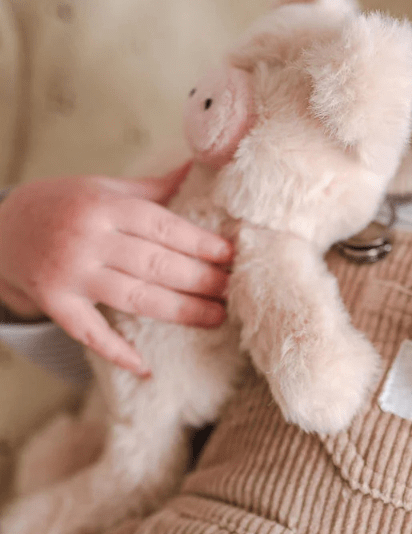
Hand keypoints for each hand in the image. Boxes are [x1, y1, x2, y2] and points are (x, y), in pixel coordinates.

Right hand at [0, 163, 234, 375]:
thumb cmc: (63, 205)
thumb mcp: (103, 188)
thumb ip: (151, 188)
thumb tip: (195, 166)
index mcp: (104, 207)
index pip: (162, 226)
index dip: (199, 242)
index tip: (231, 254)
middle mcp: (87, 239)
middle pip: (155, 264)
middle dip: (201, 279)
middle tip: (235, 290)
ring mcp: (70, 274)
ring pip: (135, 298)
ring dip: (181, 311)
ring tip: (217, 317)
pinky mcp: (54, 303)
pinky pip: (89, 333)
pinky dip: (117, 352)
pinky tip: (146, 368)